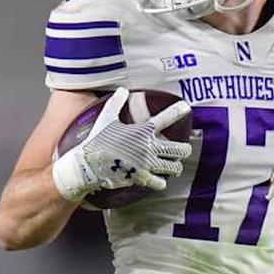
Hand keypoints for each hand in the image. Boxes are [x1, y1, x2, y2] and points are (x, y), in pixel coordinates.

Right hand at [52, 87, 192, 200]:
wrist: (86, 165)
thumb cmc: (96, 141)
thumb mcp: (106, 119)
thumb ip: (116, 103)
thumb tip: (122, 90)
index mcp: (142, 131)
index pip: (165, 118)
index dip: (177, 111)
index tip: (186, 107)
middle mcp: (148, 147)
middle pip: (180, 149)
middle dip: (185, 150)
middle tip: (183, 150)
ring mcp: (146, 163)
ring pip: (174, 168)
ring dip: (175, 167)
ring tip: (173, 167)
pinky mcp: (141, 178)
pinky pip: (161, 183)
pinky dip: (161, 182)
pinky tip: (159, 180)